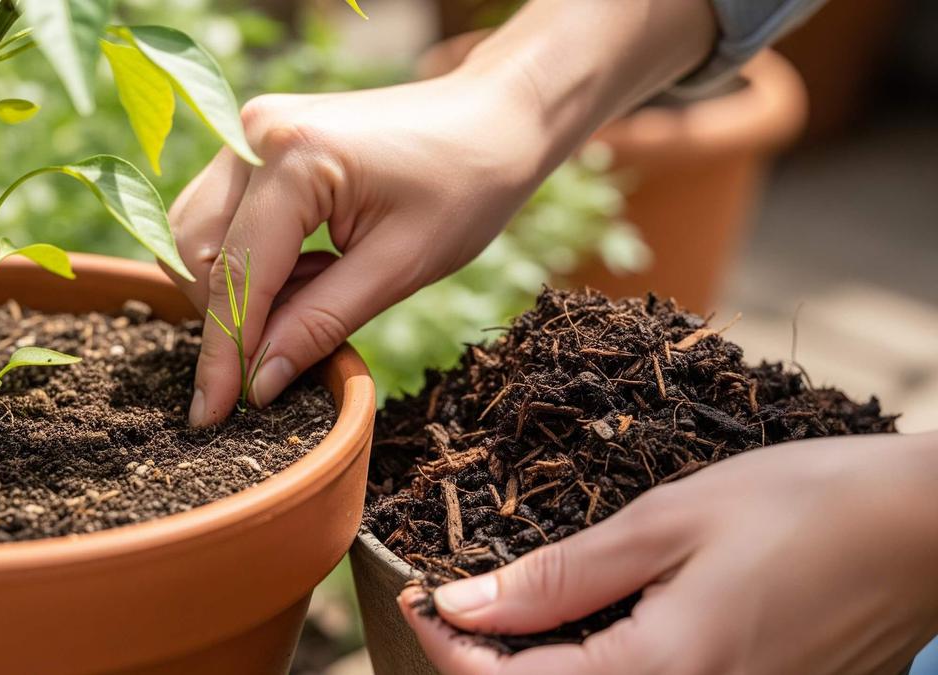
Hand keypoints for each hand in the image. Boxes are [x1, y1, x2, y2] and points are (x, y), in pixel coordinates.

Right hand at [166, 0, 717, 424]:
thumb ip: (319, 323)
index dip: (223, 353)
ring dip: (234, 286)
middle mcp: (255, 132)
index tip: (212, 415)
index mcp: (295, 159)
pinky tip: (305, 269)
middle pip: (195, 251)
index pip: (236, 274)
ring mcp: (250, 129)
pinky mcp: (256, 139)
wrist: (492, 119)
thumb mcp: (400, 267)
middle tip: (289, 346)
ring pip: (196, 232)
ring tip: (313, 294)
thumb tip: (258, 383)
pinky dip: (247, 258)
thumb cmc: (465, 187)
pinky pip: (220, 213)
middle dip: (227, 316)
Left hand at [400, 432, 937, 674]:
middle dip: (484, 671)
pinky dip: (588, 674)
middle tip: (450, 614)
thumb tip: (464, 606)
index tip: (415, 600)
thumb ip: (559, 578)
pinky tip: (575, 635)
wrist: (920, 532)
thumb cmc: (801, 508)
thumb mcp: (665, 524)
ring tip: (502, 621)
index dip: (446, 651)